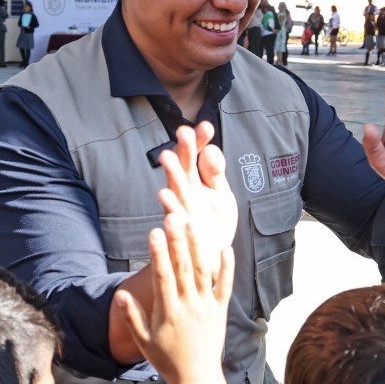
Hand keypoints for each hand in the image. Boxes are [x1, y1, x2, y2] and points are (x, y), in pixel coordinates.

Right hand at [113, 212, 233, 383]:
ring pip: (203, 271)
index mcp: (168, 311)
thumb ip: (131, 317)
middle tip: (174, 216)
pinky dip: (227, 267)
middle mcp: (189, 305)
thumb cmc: (166, 359)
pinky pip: (225, 285)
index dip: (158, 253)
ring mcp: (207, 306)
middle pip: (183, 267)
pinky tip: (226, 247)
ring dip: (199, 246)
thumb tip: (120, 295)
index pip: (162, 277)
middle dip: (178, 241)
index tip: (153, 232)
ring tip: (194, 223)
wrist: (196, 377)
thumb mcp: (143, 341)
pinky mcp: (221, 310)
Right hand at [156, 123, 235, 288]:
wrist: (209, 257)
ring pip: (175, 188)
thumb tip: (211, 150)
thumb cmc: (213, 223)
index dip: (200, 141)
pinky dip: (170, 206)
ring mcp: (182, 209)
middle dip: (184, 150)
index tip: (207, 126)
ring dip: (171, 173)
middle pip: (184, 166)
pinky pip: (174, 216)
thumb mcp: (219, 194)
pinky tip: (165, 194)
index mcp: (196, 180)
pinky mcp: (181, 229)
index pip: (196, 155)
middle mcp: (186, 191)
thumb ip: (215, 173)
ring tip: (167, 156)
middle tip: (184, 132)